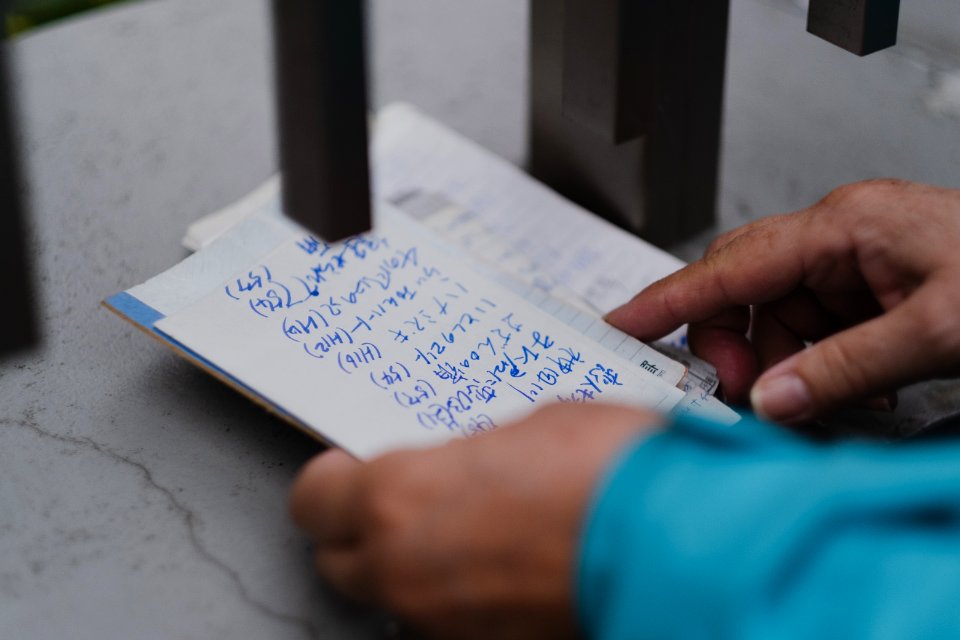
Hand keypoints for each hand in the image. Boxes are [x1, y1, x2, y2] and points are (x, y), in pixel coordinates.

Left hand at [289, 404, 661, 639]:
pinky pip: (447, 621)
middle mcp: (405, 571)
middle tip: (405, 501)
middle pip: (339, 561)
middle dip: (362, 531)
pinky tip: (505, 567)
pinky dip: (460, 596)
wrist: (683, 543)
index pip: (313, 499)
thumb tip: (462, 466)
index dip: (332, 481)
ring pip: (394, 596)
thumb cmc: (610, 471)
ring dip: (413, 566)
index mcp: (398, 498)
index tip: (350, 470)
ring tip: (471, 532)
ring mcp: (445, 622)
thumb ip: (469, 455)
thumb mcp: (527, 427)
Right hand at [606, 179, 959, 422]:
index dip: (668, 299)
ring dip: (781, 365)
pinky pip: (815, 329)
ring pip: (778, 316)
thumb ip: (842, 370)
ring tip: (812, 402)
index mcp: (847, 225)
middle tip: (743, 393)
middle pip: (745, 287)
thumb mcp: (937, 333)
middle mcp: (842, 237)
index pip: (731, 264)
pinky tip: (842, 390)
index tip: (623, 324)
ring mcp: (855, 264)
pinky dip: (814, 366)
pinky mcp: (871, 291)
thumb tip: (772, 401)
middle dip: (734, 344)